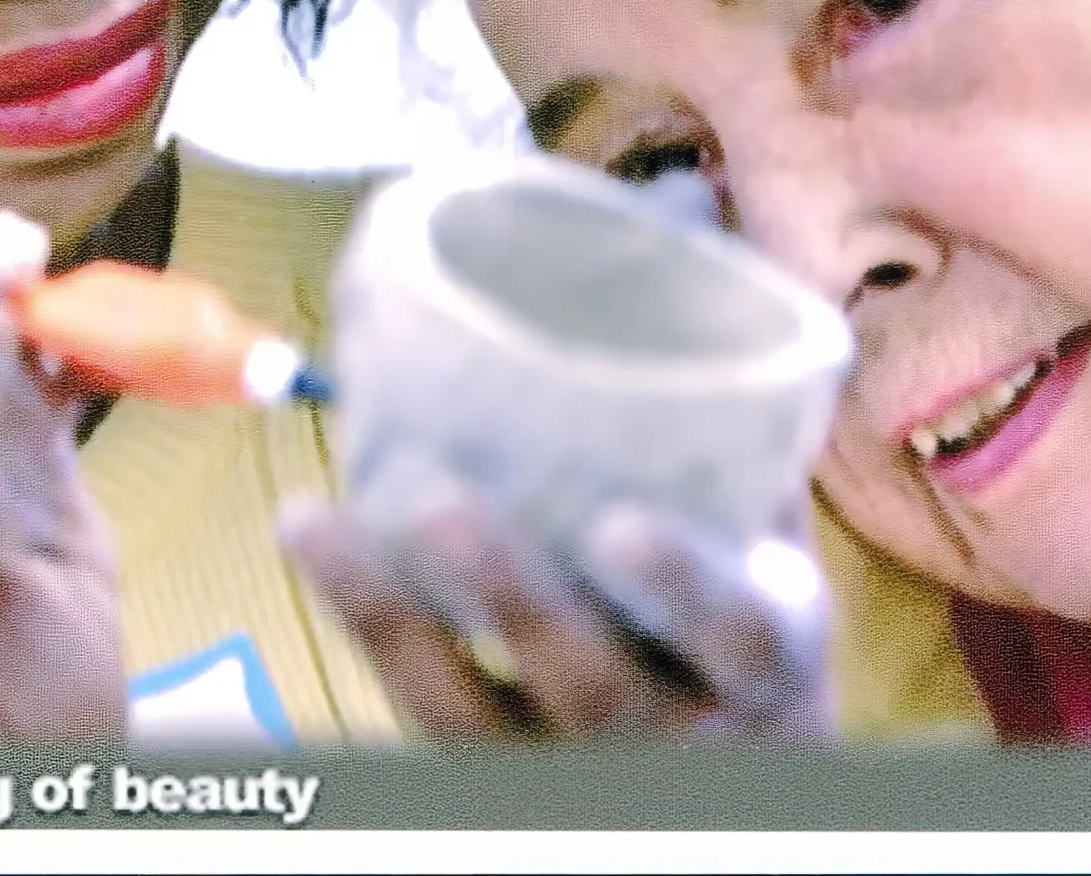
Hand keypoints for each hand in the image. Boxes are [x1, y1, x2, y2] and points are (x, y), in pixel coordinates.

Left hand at [281, 487, 836, 741]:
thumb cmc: (743, 638)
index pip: (733, 637)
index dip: (676, 585)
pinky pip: (418, 709)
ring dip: (389, 614)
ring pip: (469, 714)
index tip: (618, 524)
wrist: (739, 777)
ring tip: (318, 523)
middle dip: (511, 596)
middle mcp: (674, 732)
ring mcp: (576, 769)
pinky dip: (363, 625)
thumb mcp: (776, 571)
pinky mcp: (492, 775)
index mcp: (763, 663)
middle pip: (587, 685)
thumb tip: (695, 312)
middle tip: (443, 511)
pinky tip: (313, 539)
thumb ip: (745, 475)